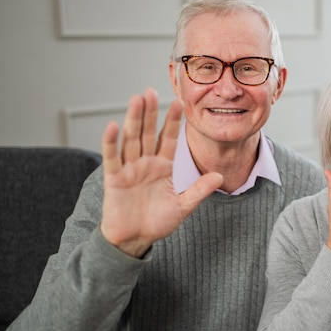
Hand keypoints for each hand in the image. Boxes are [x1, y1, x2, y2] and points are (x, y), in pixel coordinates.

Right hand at [100, 88, 222, 256]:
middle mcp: (146, 163)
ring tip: (136, 99)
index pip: (169, 139)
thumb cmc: (158, 222)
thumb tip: (219, 176)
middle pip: (147, 133)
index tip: (180, 103)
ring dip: (133, 119)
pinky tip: (113, 126)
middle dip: (150, 112)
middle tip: (152, 91)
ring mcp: (129, 169)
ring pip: (131, 139)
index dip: (173, 122)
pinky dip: (111, 142)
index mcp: (163, 167)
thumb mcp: (183, 206)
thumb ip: (199, 190)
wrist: (135, 240)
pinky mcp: (114, 179)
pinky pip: (112, 157)